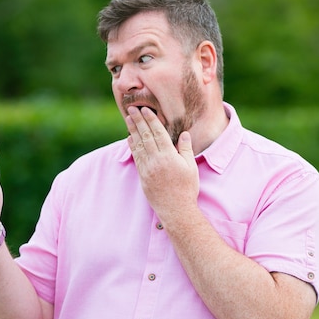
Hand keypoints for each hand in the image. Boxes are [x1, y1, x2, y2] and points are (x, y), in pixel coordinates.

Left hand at [125, 107, 198, 221]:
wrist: (176, 210)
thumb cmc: (187, 188)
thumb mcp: (190, 167)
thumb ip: (185, 149)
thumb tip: (184, 134)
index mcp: (169, 156)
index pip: (157, 133)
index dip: (151, 120)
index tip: (145, 109)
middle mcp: (156, 160)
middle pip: (145, 136)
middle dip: (138, 121)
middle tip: (131, 109)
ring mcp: (147, 168)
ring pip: (138, 145)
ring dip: (132, 130)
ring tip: (128, 119)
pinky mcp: (142, 176)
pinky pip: (136, 157)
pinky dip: (132, 146)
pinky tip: (129, 138)